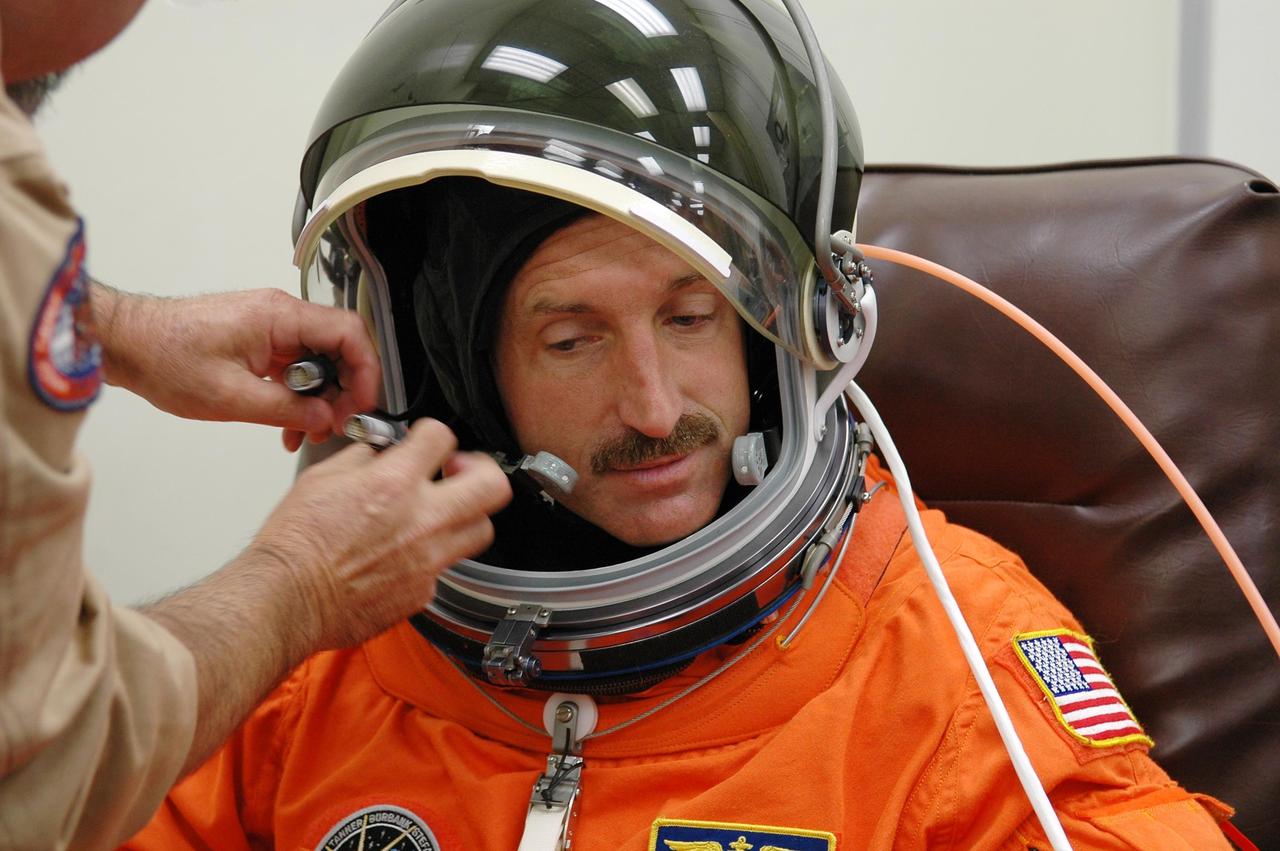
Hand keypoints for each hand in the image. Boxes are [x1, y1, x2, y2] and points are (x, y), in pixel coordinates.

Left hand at [91, 284, 378, 447]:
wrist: (126, 344)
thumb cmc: (165, 357)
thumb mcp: (231, 396)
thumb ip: (287, 410)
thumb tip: (326, 420)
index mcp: (280, 316)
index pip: (349, 333)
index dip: (366, 372)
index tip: (362, 405)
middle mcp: (280, 315)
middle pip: (339, 349)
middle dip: (344, 391)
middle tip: (335, 425)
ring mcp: (270, 328)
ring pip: (319, 363)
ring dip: (320, 399)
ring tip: (307, 431)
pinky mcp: (259, 341)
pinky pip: (296, 368)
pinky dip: (298, 396)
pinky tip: (286, 424)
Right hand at [249, 418, 512, 650]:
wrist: (287, 598)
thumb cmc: (296, 543)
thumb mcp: (322, 478)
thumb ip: (364, 459)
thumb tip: (380, 454)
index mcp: (395, 483)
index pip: (443, 437)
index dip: (435, 433)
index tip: (428, 440)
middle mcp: (422, 520)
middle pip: (493, 486)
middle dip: (482, 471)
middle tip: (459, 472)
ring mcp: (428, 560)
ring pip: (481, 531)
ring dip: (466, 516)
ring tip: (441, 514)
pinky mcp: (423, 593)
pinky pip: (446, 567)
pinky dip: (433, 556)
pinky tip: (408, 554)